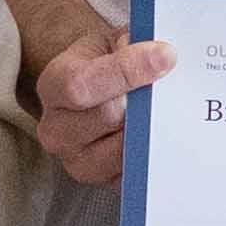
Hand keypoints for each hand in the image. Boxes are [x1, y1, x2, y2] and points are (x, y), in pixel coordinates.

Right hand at [26, 23, 173, 186]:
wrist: (100, 92)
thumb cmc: (108, 63)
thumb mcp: (113, 41)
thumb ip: (132, 42)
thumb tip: (161, 54)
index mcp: (54, 86)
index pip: (82, 84)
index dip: (127, 70)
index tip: (165, 56)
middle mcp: (56, 130)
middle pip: (107, 117)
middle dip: (144, 100)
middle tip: (172, 83)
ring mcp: (78, 162)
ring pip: (124, 149)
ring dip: (152, 128)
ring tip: (168, 109)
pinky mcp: (105, 183)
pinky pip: (137, 175)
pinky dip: (157, 155)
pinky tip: (170, 134)